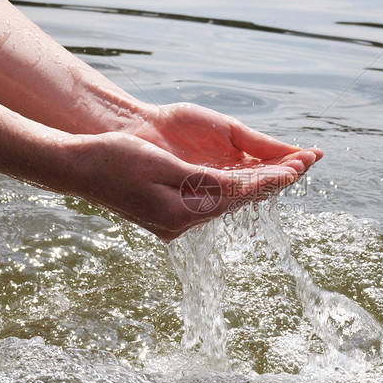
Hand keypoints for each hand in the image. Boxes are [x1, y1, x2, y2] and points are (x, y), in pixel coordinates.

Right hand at [66, 125, 321, 241]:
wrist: (79, 168)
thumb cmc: (115, 159)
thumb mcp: (161, 166)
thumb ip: (201, 180)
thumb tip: (238, 187)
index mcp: (180, 211)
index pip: (236, 194)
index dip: (268, 180)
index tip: (296, 170)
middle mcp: (181, 223)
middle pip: (236, 202)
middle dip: (270, 184)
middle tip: (303, 167)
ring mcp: (175, 223)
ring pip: (226, 203)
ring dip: (256, 188)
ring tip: (286, 173)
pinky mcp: (170, 217)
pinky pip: (211, 203)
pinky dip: (233, 191)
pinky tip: (248, 183)